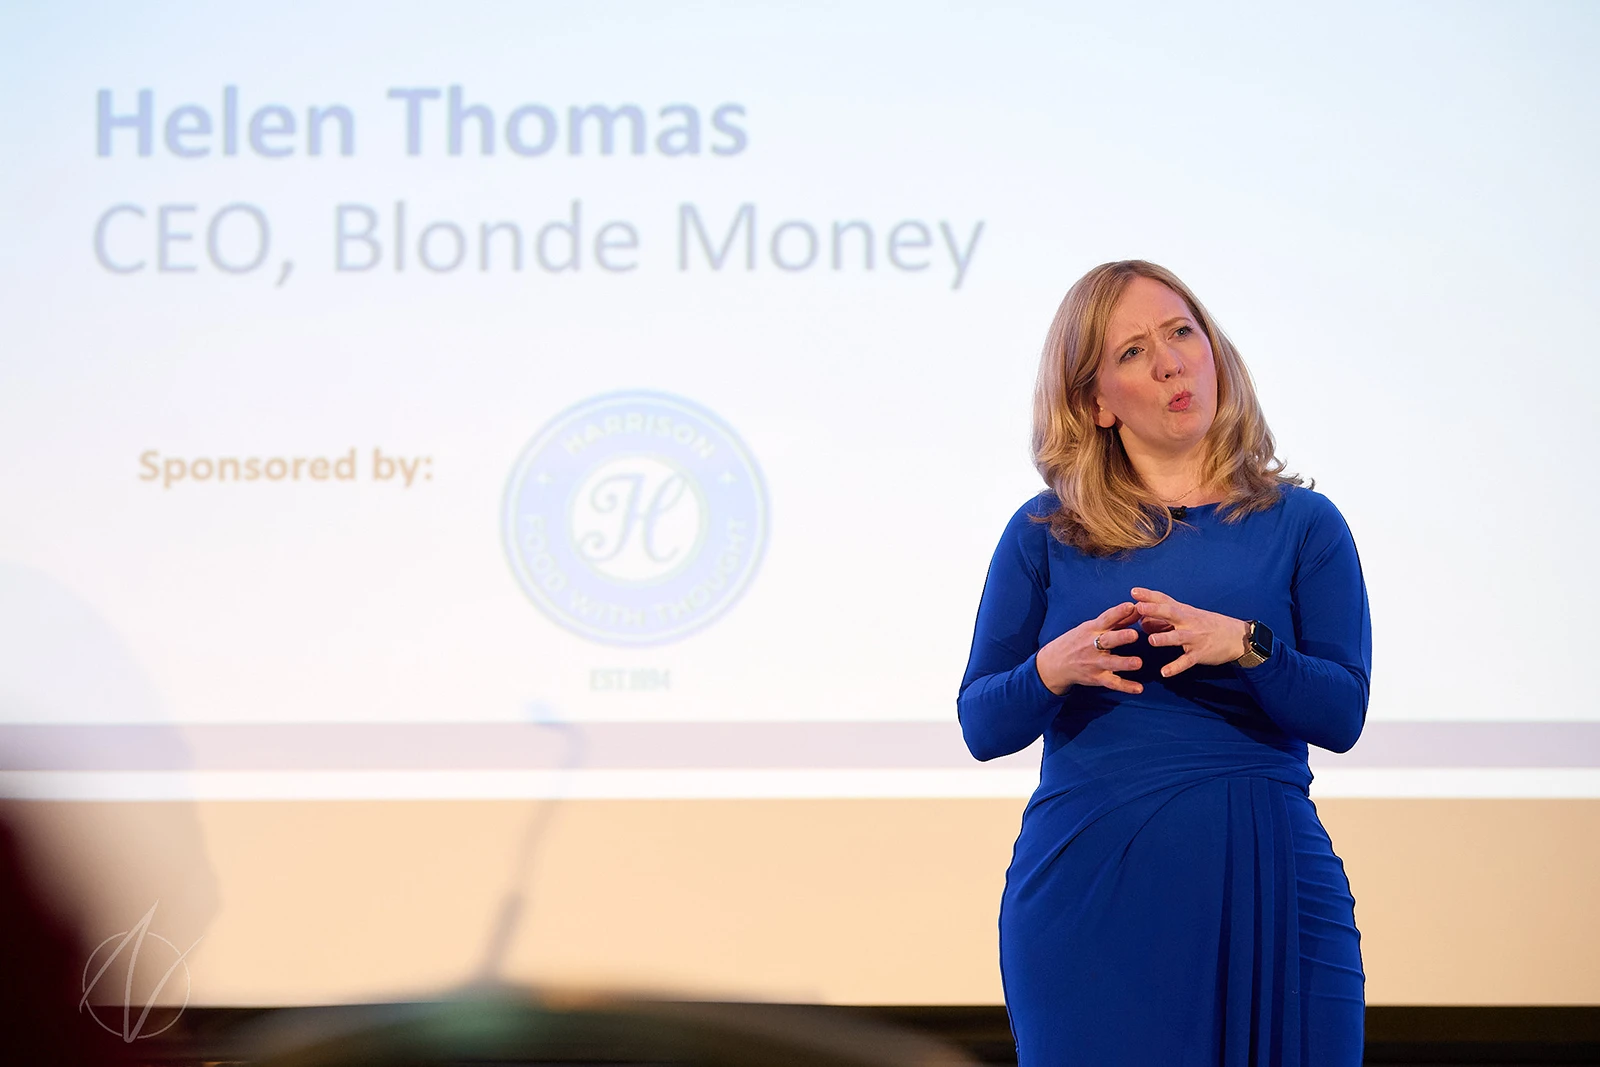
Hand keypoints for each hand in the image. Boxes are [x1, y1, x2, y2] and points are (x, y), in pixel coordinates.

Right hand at [1035, 602, 1144, 695]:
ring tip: (1138, 663)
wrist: (1054, 663)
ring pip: (1110, 663)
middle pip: (1107, 640)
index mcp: (1092, 629)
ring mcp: (1094, 663)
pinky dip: (1125, 686)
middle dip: (1120, 637)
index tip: (1130, 606)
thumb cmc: (1077, 641)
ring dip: (1124, 663)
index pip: (1106, 619)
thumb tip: (1137, 609)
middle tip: (1134, 635)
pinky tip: (1139, 688)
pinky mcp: (1096, 678)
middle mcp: (1092, 645)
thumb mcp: (1092, 628)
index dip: (1118, 612)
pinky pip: (1112, 683)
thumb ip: (1117, 620)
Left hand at [1131, 587, 1250, 677]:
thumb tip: (1141, 622)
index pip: (1164, 600)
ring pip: (1178, 637)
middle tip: (1139, 608)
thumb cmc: (1206, 625)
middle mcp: (1188, 622)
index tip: (1133, 591)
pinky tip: (1164, 672)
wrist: (1236, 636)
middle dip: (1154, 610)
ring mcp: (1194, 637)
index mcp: (1183, 611)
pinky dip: (1175, 667)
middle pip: (1170, 613)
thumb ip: (1162, 620)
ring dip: (1164, 638)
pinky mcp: (1200, 653)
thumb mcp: (1186, 618)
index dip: (1149, 595)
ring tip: (1151, 640)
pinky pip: (1186, 661)